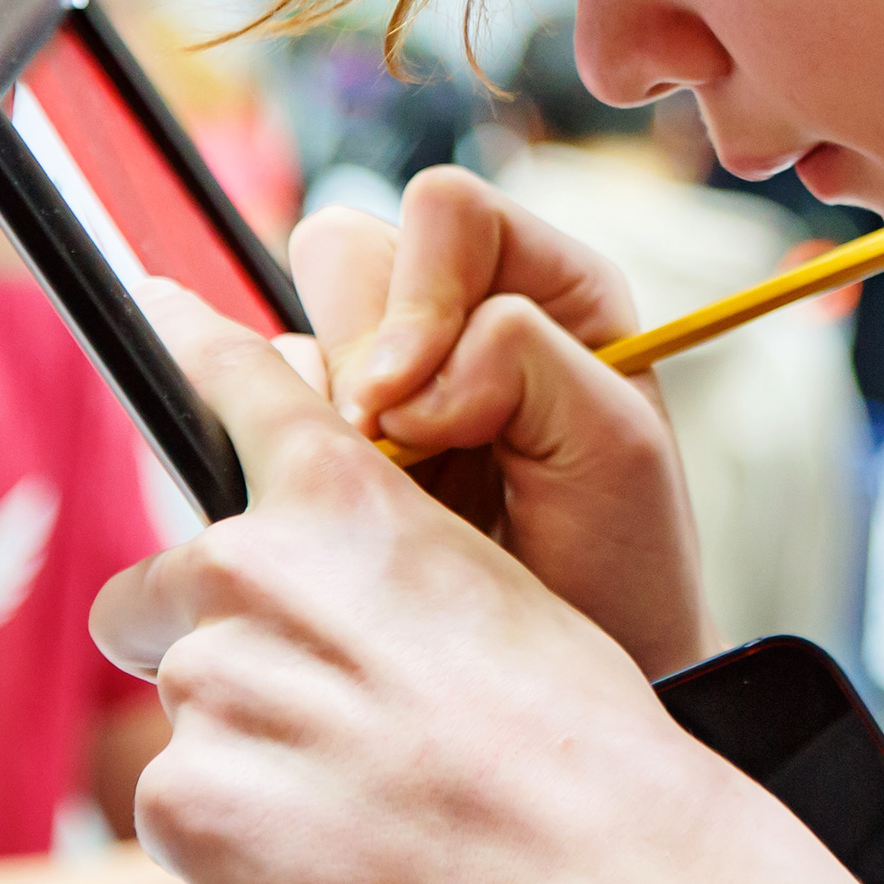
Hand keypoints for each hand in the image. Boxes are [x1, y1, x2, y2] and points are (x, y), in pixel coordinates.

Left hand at [91, 290, 725, 883]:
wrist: (574, 847)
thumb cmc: (560, 717)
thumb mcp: (483, 574)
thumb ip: (371, 550)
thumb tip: (312, 578)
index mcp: (336, 495)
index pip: (239, 383)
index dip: (190, 341)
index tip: (156, 304)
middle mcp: (247, 568)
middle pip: (153, 590)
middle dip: (202, 636)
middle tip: (305, 702)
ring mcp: (207, 684)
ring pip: (181, 705)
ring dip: (238, 739)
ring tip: (347, 786)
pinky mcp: (180, 797)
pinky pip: (177, 805)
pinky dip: (235, 827)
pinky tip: (324, 841)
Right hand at [280, 169, 715, 674]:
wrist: (590, 669)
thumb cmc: (624, 561)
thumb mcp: (615, 445)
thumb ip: (525, 363)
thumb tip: (405, 377)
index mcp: (549, 286)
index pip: (447, 213)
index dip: (417, 295)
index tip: (413, 407)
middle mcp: (462, 316)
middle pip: (347, 251)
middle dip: (357, 355)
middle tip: (394, 454)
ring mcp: (392, 383)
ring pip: (293, 331)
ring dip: (321, 415)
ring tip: (391, 498)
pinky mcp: (335, 449)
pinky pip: (258, 412)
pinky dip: (285, 460)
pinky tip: (356, 519)